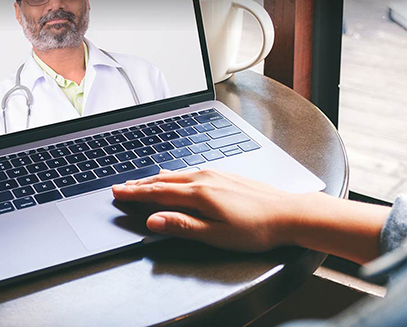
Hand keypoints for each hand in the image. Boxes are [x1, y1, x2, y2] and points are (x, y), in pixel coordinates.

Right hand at [112, 169, 299, 251]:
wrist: (289, 213)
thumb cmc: (256, 228)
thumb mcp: (216, 235)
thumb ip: (182, 226)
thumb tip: (154, 221)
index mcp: (199, 194)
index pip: (158, 193)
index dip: (135, 194)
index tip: (117, 192)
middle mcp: (205, 178)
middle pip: (164, 180)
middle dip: (140, 184)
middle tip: (121, 186)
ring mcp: (216, 174)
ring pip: (177, 174)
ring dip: (156, 179)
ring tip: (143, 181)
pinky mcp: (226, 175)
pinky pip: (191, 172)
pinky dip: (175, 176)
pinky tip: (177, 177)